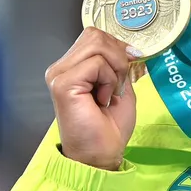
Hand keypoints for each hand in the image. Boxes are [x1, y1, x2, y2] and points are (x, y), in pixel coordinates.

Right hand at [45, 27, 145, 170]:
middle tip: (118, 85)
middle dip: (118, 56)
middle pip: (95, 35)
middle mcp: (61, 67)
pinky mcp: (63, 83)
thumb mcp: (121, 87)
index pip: (95, 36)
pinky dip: (108, 80)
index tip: (131, 65)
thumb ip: (121, 65)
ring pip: (97, 46)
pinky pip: (96, 64)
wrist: (101, 155)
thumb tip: (130, 48)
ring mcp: (59, 74)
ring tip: (109, 93)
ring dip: (115, 69)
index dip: (118, 46)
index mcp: (73, 66)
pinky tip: (102, 99)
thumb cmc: (109, 128)